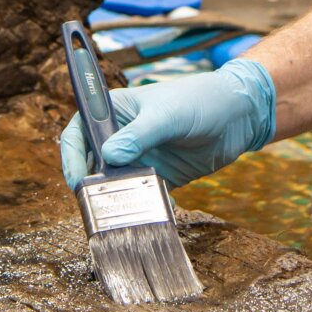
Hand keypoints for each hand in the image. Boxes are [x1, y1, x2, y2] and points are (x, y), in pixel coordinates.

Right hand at [59, 59, 276, 189]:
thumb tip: (109, 156)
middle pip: (91, 162)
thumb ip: (139, 136)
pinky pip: (140, 195)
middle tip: (96, 202)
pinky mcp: (157, 176)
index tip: (76, 179)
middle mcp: (121, 135)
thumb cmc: (201, 100)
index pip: (79, 132)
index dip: (71, 156)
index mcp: (115, 110)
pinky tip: (152, 210)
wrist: (239, 116)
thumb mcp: (168, 115)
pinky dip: (142, 205)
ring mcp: (139, 157)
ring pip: (113, 183)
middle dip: (90, 183)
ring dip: (115, 197)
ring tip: (123, 210)